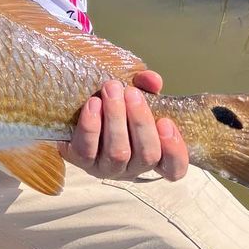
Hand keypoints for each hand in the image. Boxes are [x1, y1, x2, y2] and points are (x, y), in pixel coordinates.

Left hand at [62, 70, 188, 180]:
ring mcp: (106, 168)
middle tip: (132, 93)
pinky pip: (87, 148)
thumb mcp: (134, 95)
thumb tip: (153, 80)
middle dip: (141, 121)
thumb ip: (147, 86)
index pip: (174, 168)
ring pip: (118, 152)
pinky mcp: (81, 162)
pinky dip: (91, 125)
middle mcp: (132, 167)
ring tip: (112, 90)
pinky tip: (93, 103)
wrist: (74, 112)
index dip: (175, 150)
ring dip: (116, 118)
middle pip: (147, 155)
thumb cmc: (113, 106)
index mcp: (152, 155)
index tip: (166, 122)